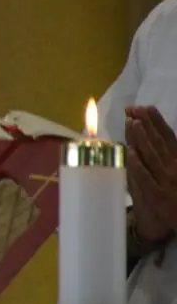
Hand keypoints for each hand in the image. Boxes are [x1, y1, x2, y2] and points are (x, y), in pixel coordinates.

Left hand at [125, 105, 176, 241]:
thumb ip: (169, 154)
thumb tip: (157, 135)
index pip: (168, 137)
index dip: (156, 121)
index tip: (144, 107)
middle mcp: (175, 168)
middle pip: (158, 143)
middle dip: (146, 124)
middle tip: (133, 108)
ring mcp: (166, 182)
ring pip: (152, 157)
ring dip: (141, 139)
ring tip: (131, 122)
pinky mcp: (157, 196)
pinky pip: (146, 178)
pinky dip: (138, 165)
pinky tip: (130, 152)